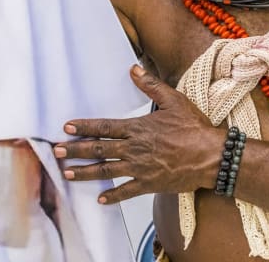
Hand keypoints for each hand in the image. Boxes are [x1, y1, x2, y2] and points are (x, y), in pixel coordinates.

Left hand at [54, 65, 221, 203]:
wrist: (212, 156)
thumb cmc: (194, 128)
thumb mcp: (174, 100)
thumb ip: (150, 85)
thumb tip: (133, 68)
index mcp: (138, 128)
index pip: (104, 127)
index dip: (84, 127)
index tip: (66, 127)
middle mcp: (135, 149)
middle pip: (99, 149)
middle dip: (76, 150)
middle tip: (57, 151)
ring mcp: (141, 168)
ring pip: (107, 171)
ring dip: (86, 172)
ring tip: (68, 174)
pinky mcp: (150, 184)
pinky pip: (127, 191)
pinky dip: (113, 196)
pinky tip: (100, 199)